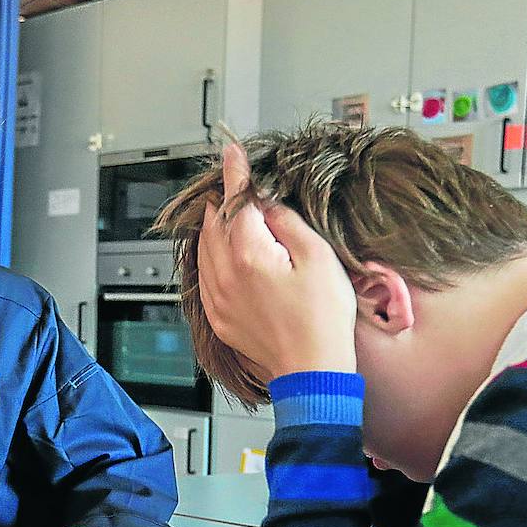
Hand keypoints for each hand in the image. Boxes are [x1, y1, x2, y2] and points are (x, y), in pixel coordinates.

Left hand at [196, 142, 357, 381]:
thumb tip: (266, 204)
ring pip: (203, 249)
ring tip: (228, 214)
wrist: (313, 372)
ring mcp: (219, 299)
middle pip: (214, 223)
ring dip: (214, 227)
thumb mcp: (317, 257)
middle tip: (235, 184)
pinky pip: (205, 277)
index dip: (236, 173)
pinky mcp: (220, 318)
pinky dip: (210, 257)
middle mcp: (225, 276)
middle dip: (224, 200)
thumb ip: (287, 223)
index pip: (236, 201)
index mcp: (249, 255)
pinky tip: (221, 254)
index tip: (233, 154)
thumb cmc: (323, 320)